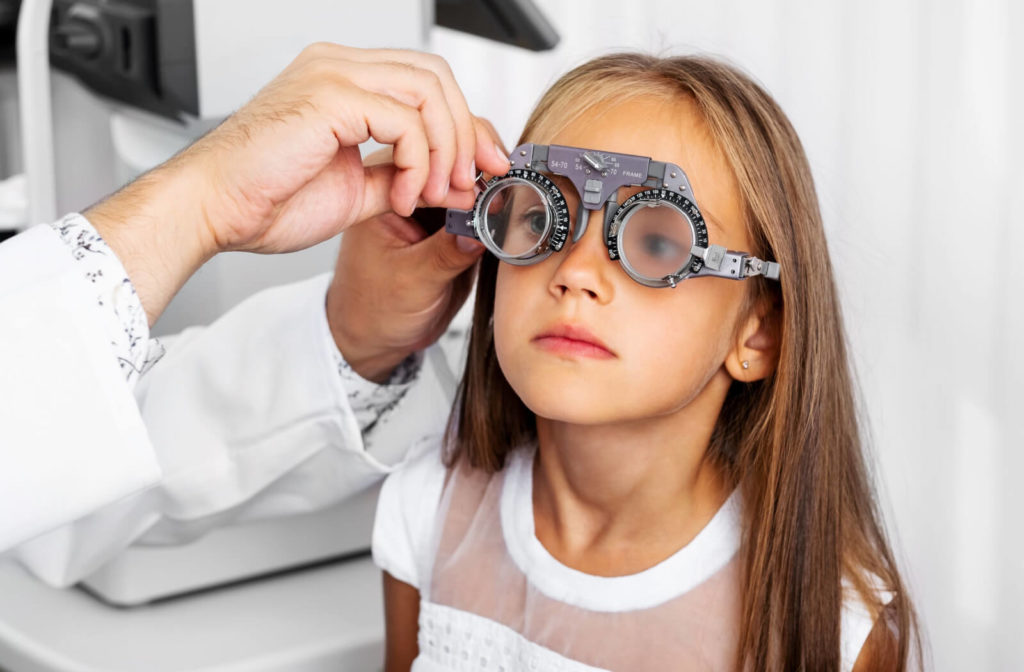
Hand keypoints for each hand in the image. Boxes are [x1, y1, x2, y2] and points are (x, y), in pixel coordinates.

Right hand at [86, 43, 509, 324]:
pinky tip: (404, 196)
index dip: (464, 124)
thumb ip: (404, 178)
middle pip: (436, 78)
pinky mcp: (329, 96)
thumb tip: (453, 183)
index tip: (486, 167)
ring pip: (428, 91)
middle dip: (467, 132)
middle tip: (473, 180)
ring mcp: (333, 74)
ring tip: (436, 194)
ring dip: (446, 148)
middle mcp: (339, 66)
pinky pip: (404, 121)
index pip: (426, 84)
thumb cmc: (266, 199)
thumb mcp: (358, 191)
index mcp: (344, 82)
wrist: (214, 211)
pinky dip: (417, 162)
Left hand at [326, 141, 501, 381]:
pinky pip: (484, 197)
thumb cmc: (372, 308)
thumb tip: (483, 231)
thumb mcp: (411, 282)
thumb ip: (447, 254)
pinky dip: (501, 200)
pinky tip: (512, 213)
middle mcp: (411, 183)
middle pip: (455, 146)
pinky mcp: (455, 219)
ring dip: (499, 177)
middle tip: (508, 184)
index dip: (462, 158)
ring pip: (475, 167)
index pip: (428, 147)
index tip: (490, 181)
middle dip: (486, 158)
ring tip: (515, 198)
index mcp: (385, 184)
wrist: (374, 335)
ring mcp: (435, 200)